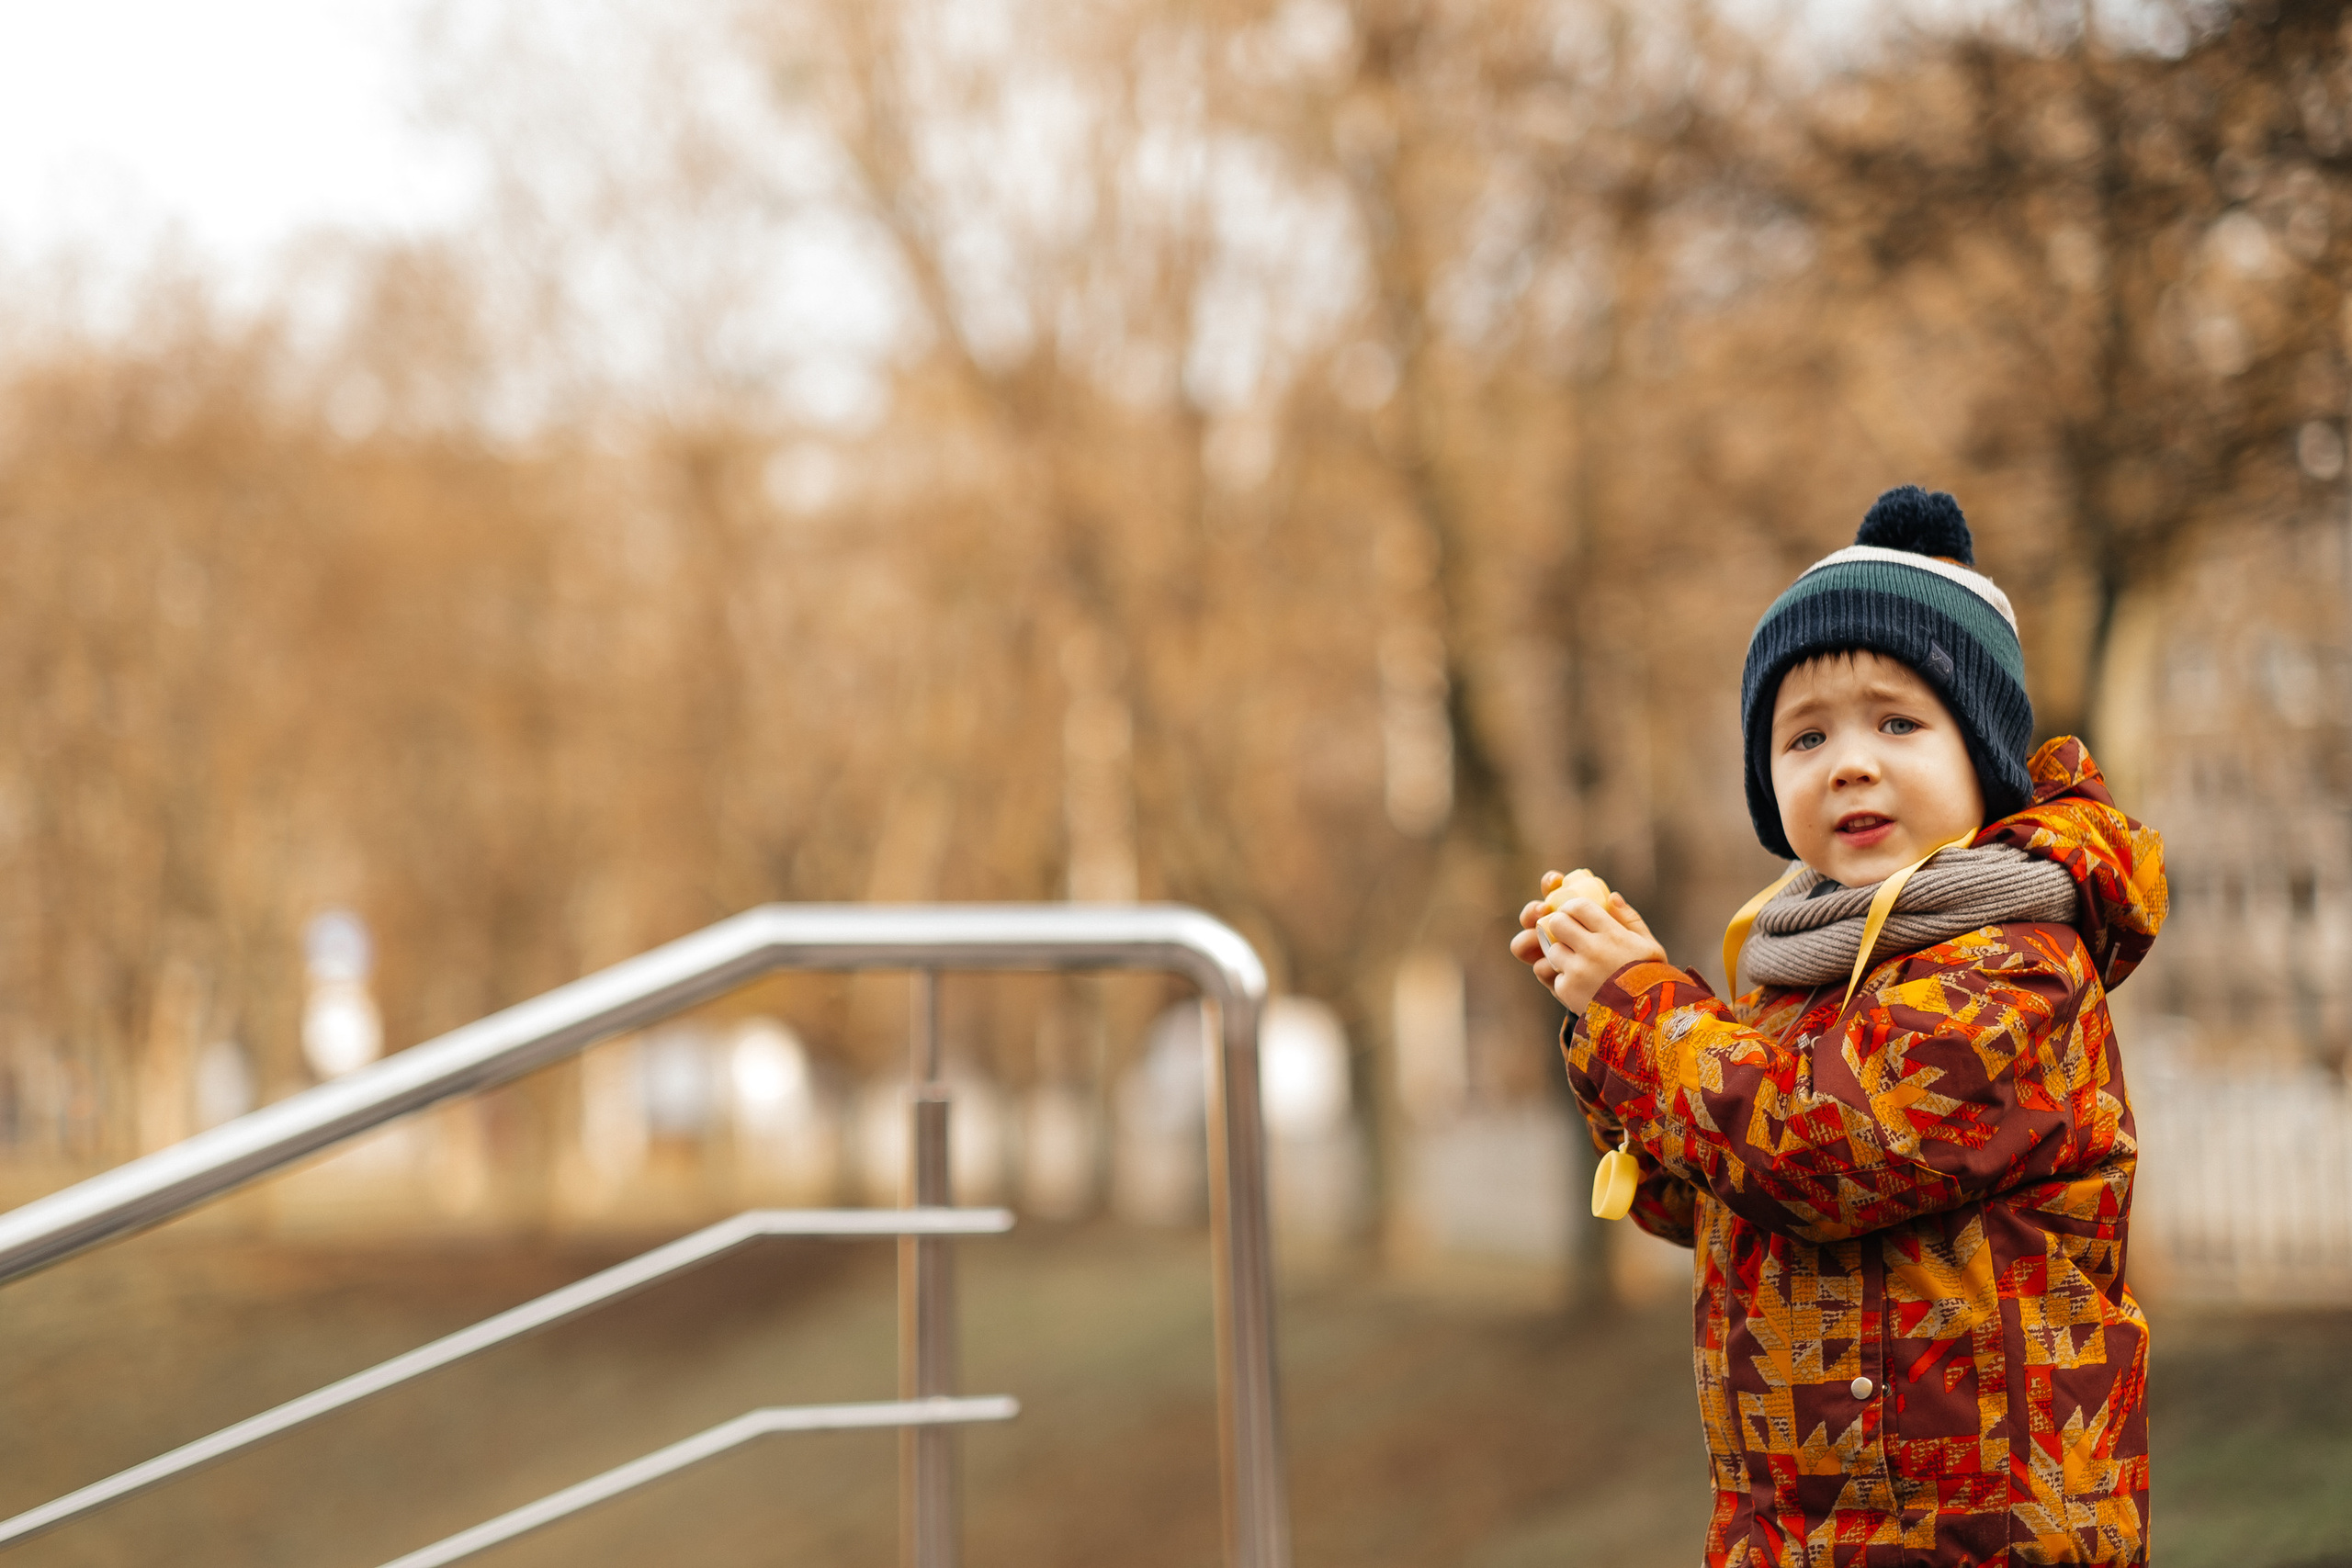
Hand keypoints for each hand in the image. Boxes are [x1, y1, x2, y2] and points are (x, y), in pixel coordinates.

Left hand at [1508, 878, 1667, 1016]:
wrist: (1647, 1021)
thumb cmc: (1653, 980)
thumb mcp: (1649, 946)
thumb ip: (1630, 919)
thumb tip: (1612, 897)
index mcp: (1612, 934)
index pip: (1579, 906)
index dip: (1573, 908)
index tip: (1575, 913)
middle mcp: (1592, 949)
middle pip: (1557, 923)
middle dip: (1560, 927)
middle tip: (1568, 934)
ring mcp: (1577, 970)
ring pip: (1552, 950)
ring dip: (1561, 954)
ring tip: (1578, 964)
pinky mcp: (1567, 989)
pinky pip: (1555, 976)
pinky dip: (1565, 980)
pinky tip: (1583, 987)